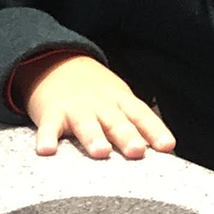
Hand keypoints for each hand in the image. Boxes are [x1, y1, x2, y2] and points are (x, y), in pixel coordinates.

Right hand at [13, 53, 175, 159]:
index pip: (141, 115)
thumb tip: (166, 149)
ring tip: (101, 152)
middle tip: (137, 151)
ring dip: (94, 137)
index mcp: (120, 101)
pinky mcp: (51, 113)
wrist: (57, 61)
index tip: (167, 146)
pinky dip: (47, 138)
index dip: (155, 130)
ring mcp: (76, 108)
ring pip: (86, 124)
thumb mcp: (119, 99)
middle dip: (127, 136)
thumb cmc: (95, 91)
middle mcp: (101, 104)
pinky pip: (49, 127)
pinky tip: (46, 151)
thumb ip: (137, 123)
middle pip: (116, 121)